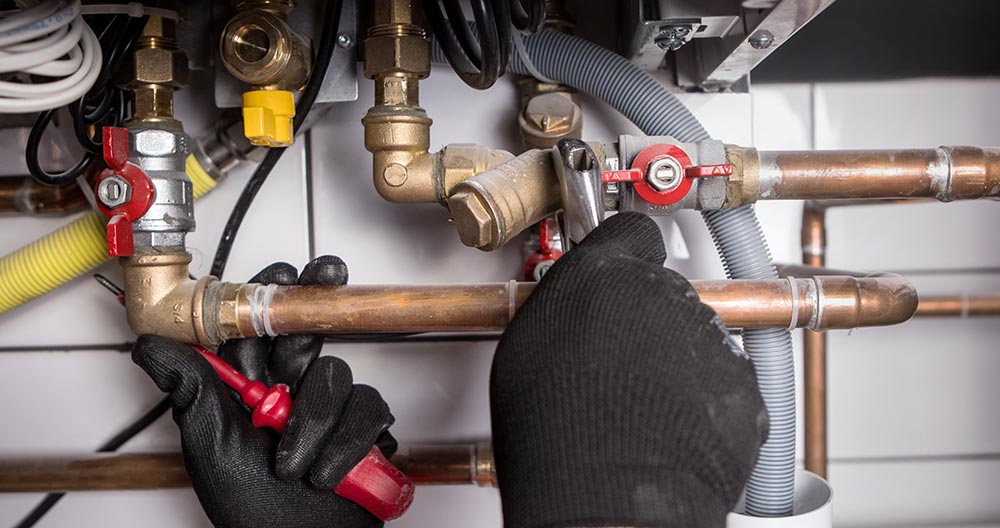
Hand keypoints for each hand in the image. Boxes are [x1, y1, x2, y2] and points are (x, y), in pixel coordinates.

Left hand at [132, 256, 395, 527]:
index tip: (285, 267)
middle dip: (317, 305)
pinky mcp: (363, 424)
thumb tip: (149, 344)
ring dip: (314, 421)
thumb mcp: (210, 445)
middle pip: (307, 328)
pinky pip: (366, 407)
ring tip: (293, 463)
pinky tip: (327, 469)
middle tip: (327, 275)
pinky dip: (347, 442)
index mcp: (245, 386)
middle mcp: (287, 388)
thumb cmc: (251, 509)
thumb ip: (190, 388)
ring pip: (334, 371)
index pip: (257, 324)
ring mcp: (328, 406)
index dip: (272, 291)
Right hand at [491, 213, 768, 526]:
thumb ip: (561, 308)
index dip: (626, 254)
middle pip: (663, 290)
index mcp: (606, 274)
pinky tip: (670, 429)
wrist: (606, 495)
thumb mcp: (526, 347)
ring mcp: (710, 339)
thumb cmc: (553, 429)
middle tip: (618, 361)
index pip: (632, 234)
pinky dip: (704, 402)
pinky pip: (723, 383)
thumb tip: (567, 309)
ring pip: (695, 337)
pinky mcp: (743, 384)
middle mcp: (665, 294)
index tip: (622, 266)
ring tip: (640, 407)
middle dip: (645, 318)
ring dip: (675, 362)